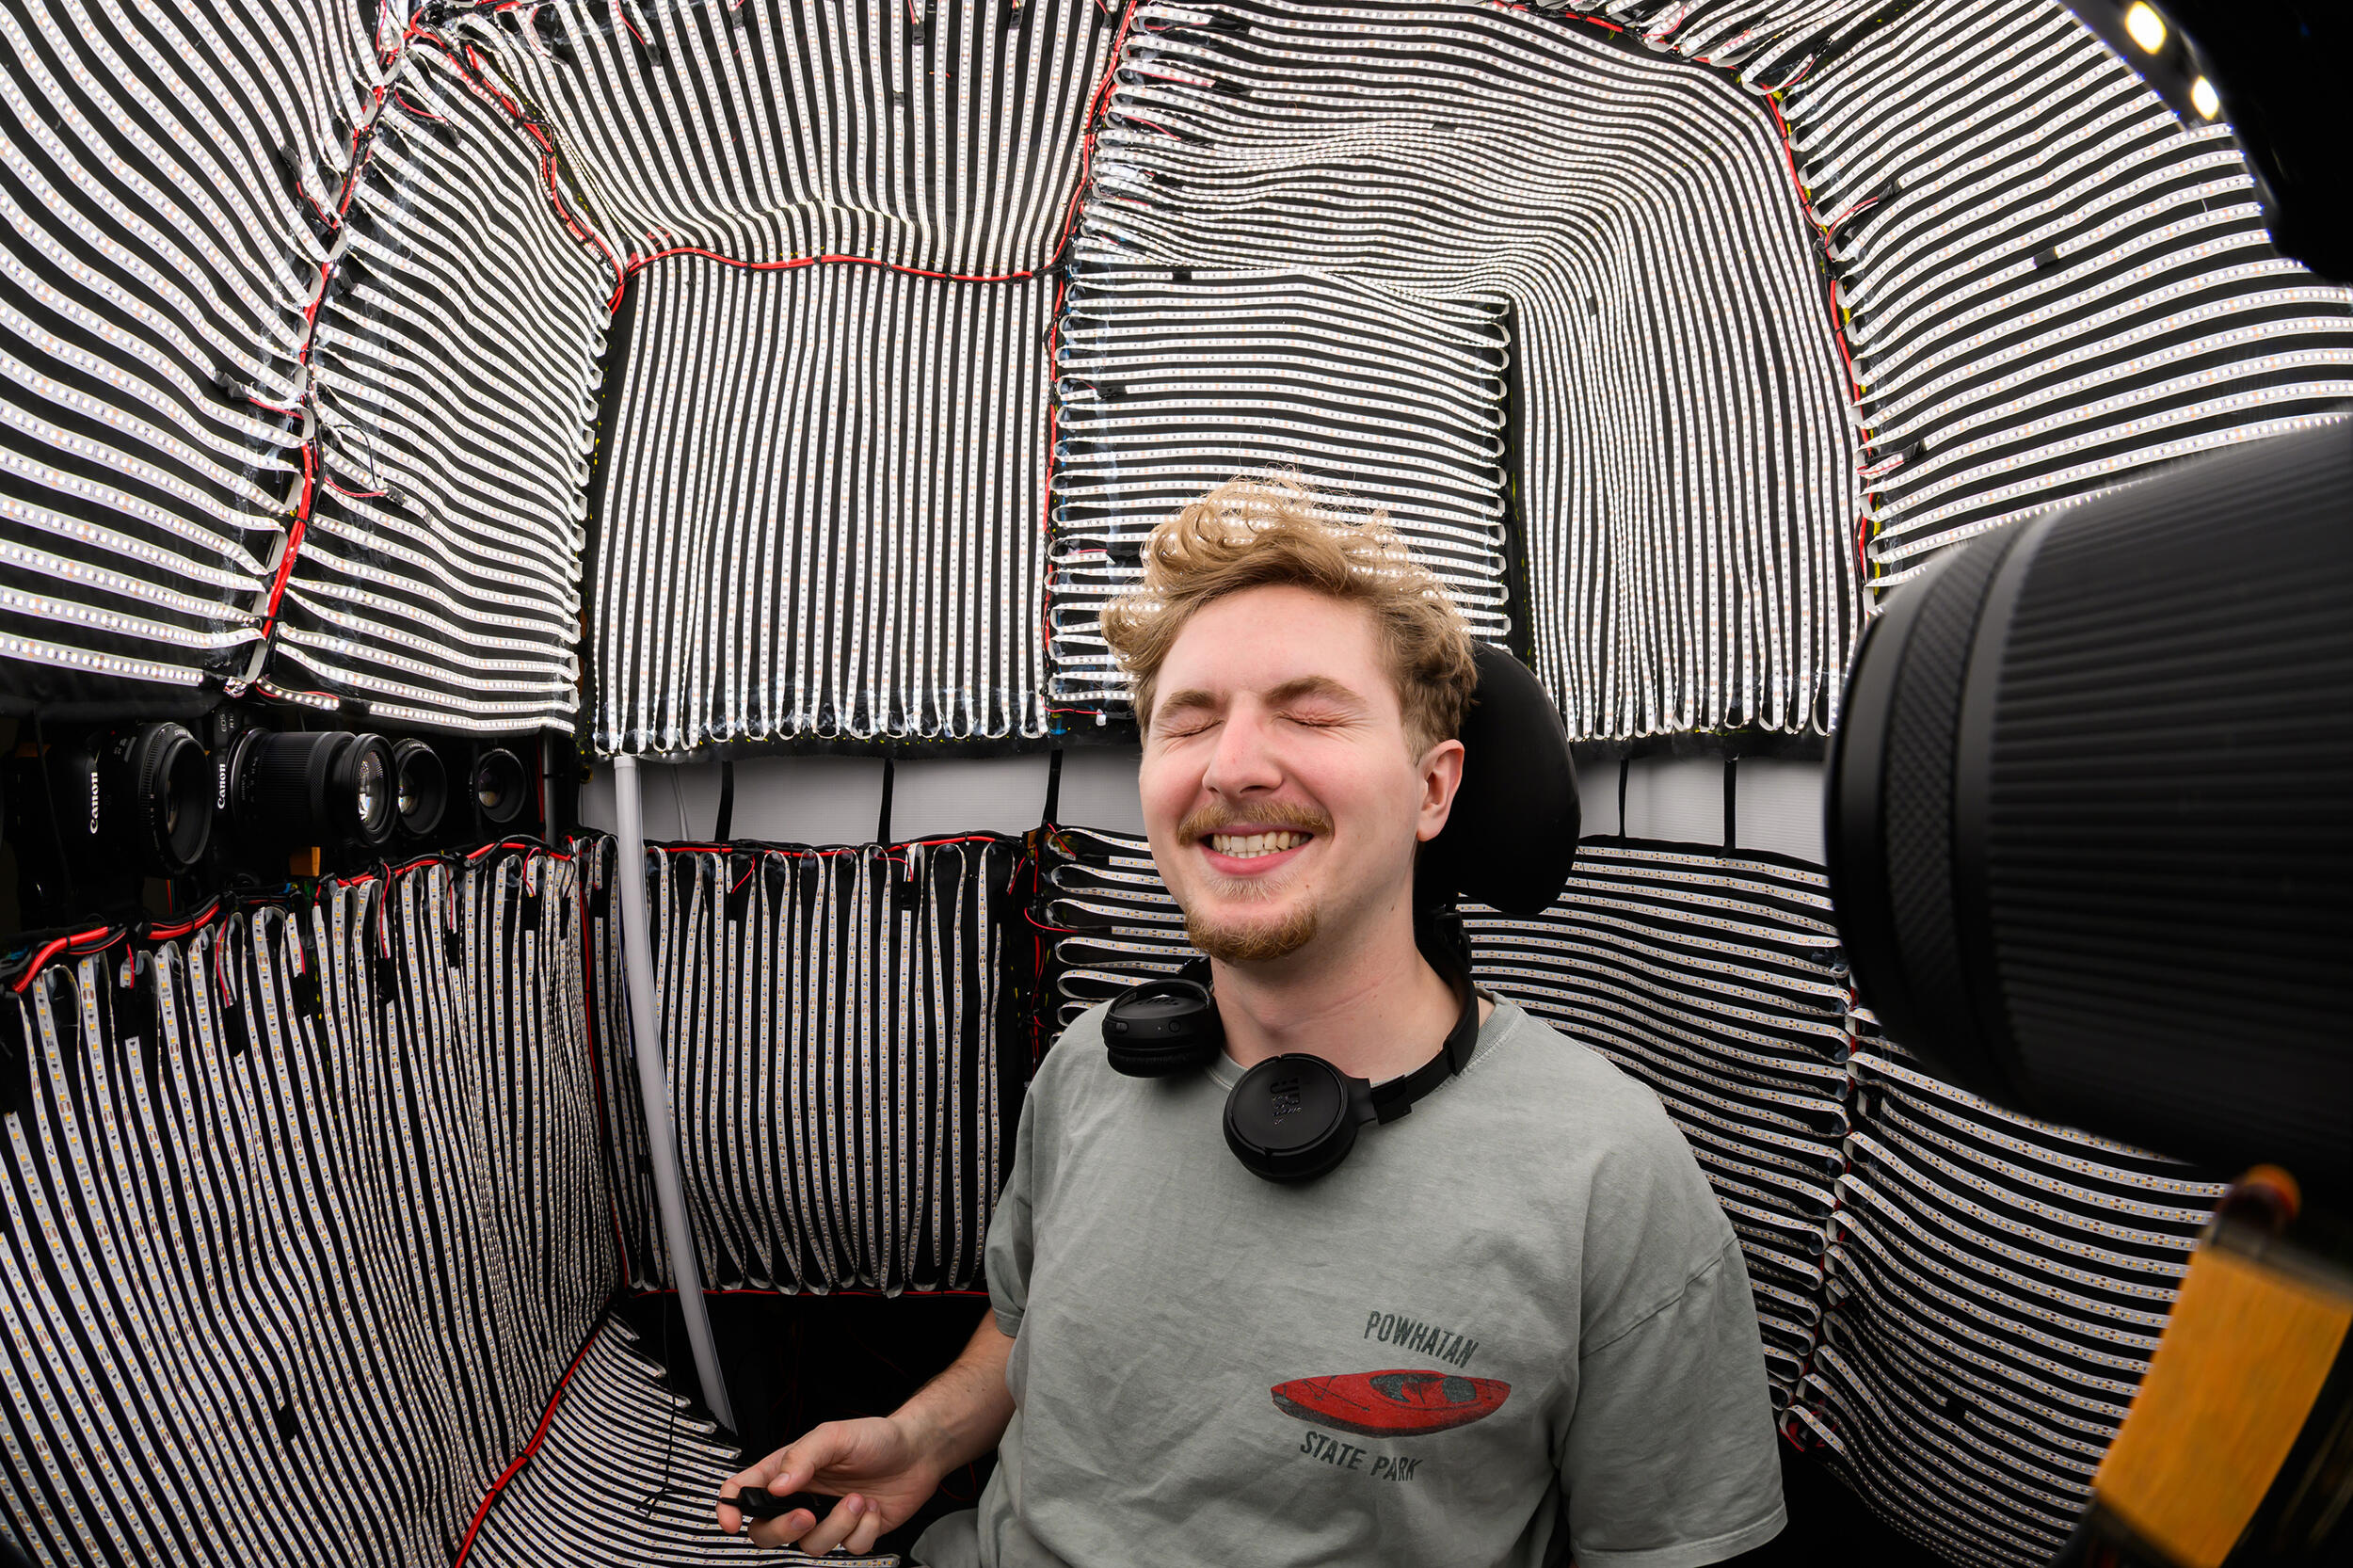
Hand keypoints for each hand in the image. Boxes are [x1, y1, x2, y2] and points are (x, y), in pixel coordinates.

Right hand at [715, 1415, 942, 1553]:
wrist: (918, 1452)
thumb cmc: (875, 1437)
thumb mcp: (835, 1435)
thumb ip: (802, 1456)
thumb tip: (776, 1485)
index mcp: (787, 1470)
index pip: (743, 1491)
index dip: (729, 1508)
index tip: (731, 1523)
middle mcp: (802, 1498)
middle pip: (767, 1532)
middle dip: (784, 1529)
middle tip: (807, 1514)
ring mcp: (825, 1519)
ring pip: (810, 1545)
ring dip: (838, 1524)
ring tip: (859, 1498)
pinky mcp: (851, 1533)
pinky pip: (848, 1549)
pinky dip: (864, 1530)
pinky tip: (873, 1508)